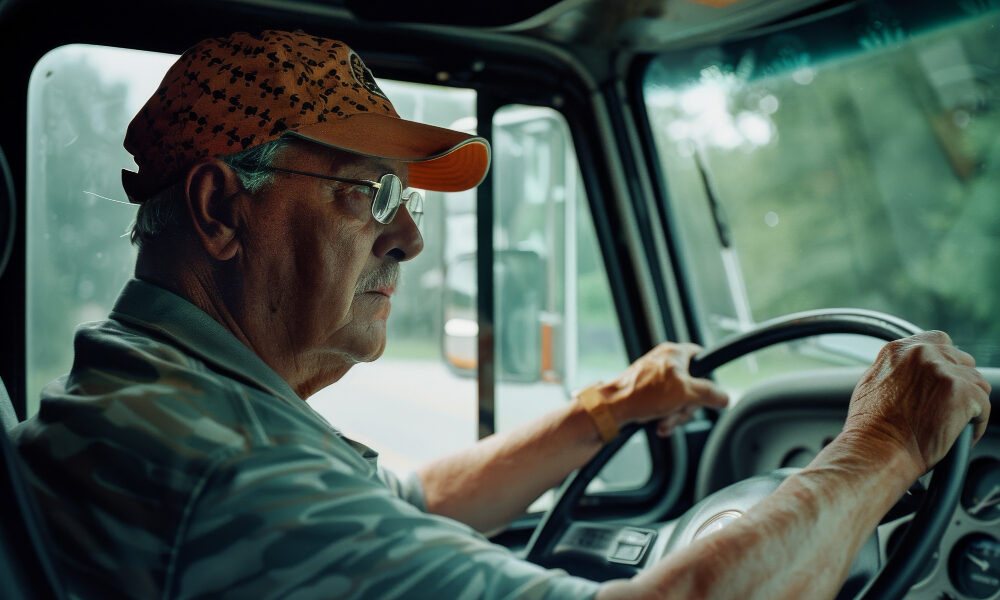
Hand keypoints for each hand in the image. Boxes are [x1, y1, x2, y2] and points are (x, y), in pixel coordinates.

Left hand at [601, 342, 728, 436]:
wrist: (613, 408)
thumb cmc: (643, 394)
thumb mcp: (686, 393)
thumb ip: (710, 394)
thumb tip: (724, 397)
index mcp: (674, 353)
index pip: (702, 356)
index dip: (708, 373)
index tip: (709, 389)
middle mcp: (664, 362)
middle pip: (692, 384)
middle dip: (687, 405)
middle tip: (679, 409)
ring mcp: (654, 378)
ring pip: (678, 398)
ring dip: (675, 414)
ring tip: (665, 420)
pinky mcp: (646, 392)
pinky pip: (664, 405)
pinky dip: (664, 416)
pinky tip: (658, 423)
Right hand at [845, 331, 990, 476]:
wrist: (877, 449)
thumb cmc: (869, 427)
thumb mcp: (871, 384)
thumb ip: (895, 370)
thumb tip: (908, 374)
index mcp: (898, 350)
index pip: (937, 341)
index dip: (944, 361)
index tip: (942, 379)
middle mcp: (921, 354)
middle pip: (962, 360)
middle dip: (959, 382)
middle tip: (948, 407)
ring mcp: (943, 371)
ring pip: (977, 382)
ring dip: (970, 403)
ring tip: (954, 423)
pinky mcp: (962, 392)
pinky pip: (985, 405)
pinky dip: (977, 423)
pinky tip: (960, 434)